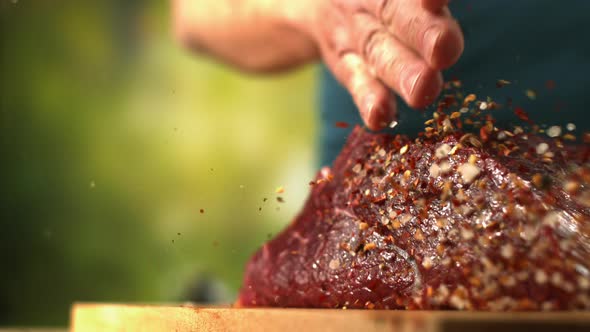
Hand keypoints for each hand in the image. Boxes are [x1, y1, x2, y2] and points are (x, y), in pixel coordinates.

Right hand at [307, 0, 463, 129]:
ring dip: (400, 71)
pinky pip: (355, 79)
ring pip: (376, 49)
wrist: (318, 1)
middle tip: (445, 50)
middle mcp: (366, 1)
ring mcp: (353, 33)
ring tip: (423, 92)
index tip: (437, 1)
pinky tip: (378, 117)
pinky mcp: (345, 63)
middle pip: (393, 13)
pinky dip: (367, 98)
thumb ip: (410, 4)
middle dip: (421, 32)